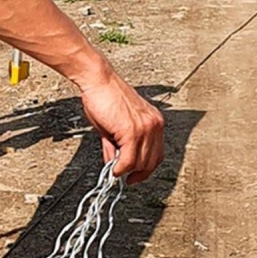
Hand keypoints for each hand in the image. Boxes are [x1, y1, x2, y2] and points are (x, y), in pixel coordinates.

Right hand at [74, 63, 164, 182]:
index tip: (133, 176)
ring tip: (112, 167)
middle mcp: (154, 125)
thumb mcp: (116, 125)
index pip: (157, 154)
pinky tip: (113, 167)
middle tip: (118, 172)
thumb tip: (116, 163)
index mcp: (154, 122)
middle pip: (151, 162)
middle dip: (134, 172)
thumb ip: (119, 145)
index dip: (145, 169)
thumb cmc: (105, 97)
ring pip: (140, 164)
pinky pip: (129, 160)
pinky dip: (120, 168)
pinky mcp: (131, 131)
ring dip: (125, 170)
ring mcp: (144, 128)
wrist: (99, 81)